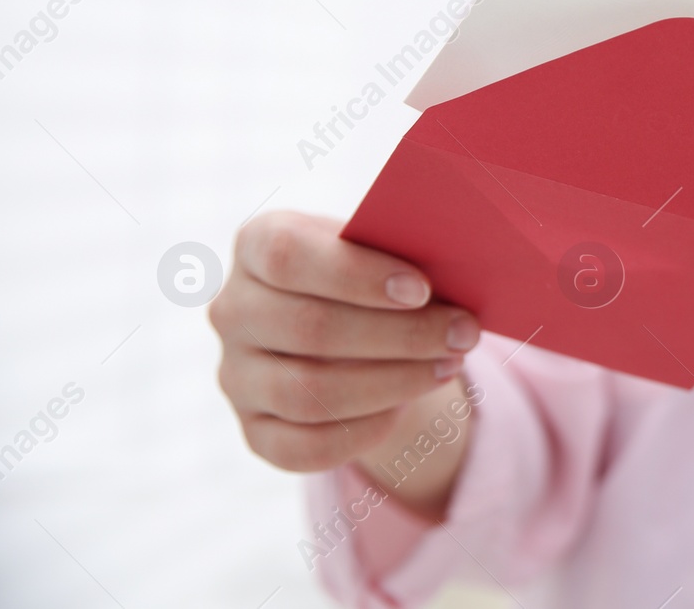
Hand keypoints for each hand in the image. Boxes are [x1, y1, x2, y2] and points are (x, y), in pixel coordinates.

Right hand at [209, 211, 479, 472]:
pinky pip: (301, 448)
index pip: (287, 256)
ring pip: (307, 393)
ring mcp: (235, 375)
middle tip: (461, 335)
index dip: (356, 275)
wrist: (355, 330)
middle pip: (309, 328)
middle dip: (400, 336)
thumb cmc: (374, 276)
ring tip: (447, 367)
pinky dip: (360, 432)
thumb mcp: (382, 249)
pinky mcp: (252, 431)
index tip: (422, 290)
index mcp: (257, 244)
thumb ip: (401, 251)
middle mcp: (232, 310)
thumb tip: (457, 269)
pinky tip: (403, 410)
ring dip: (392, 383)